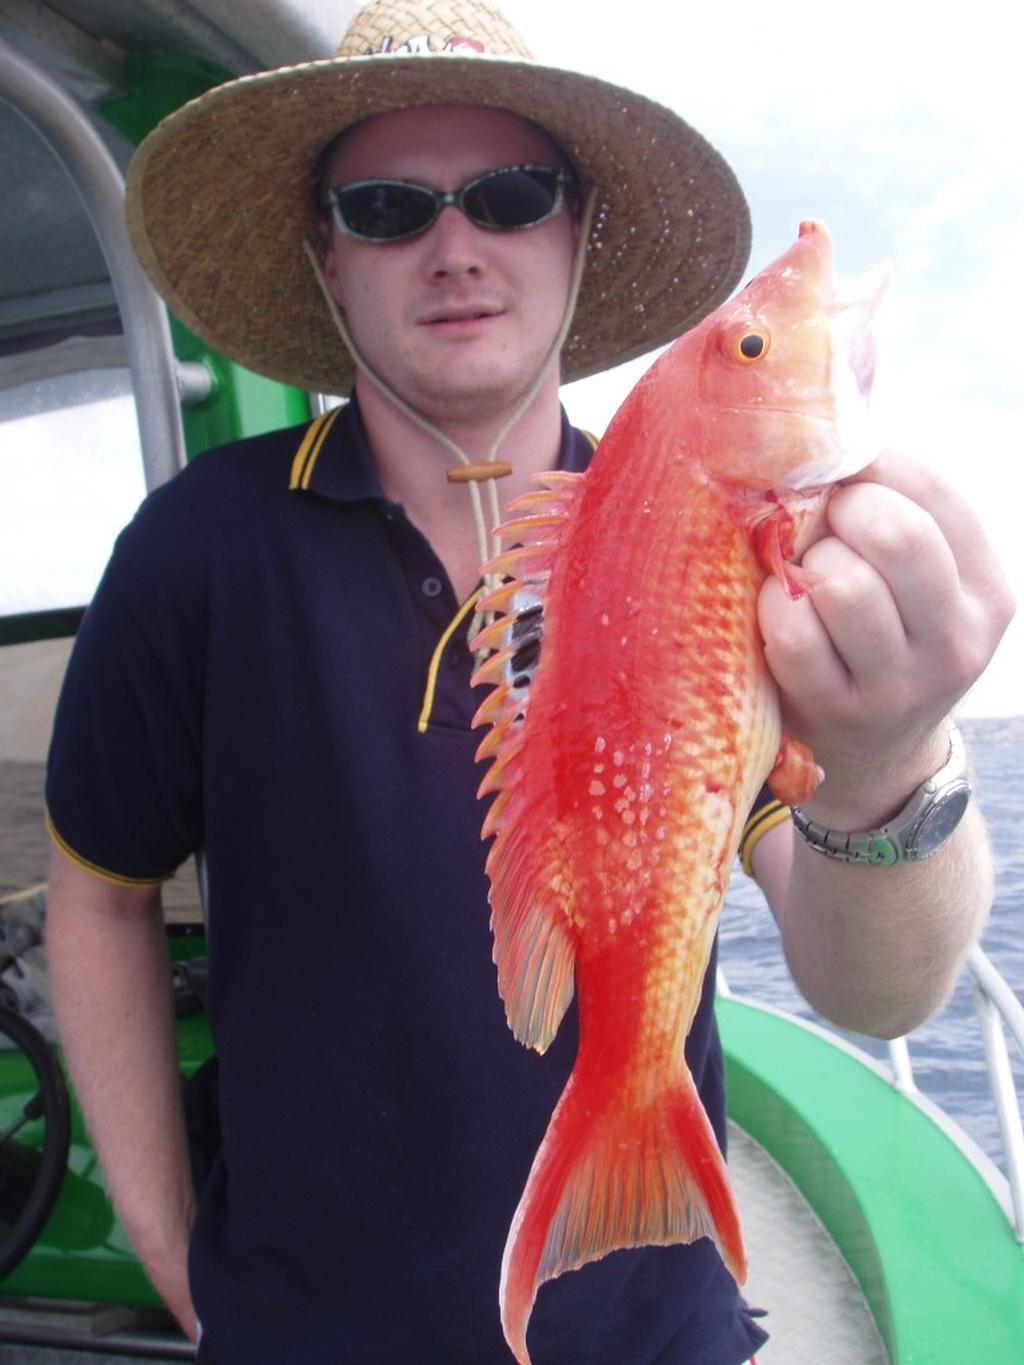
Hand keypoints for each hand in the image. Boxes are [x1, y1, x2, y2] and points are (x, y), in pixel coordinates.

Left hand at [757, 449, 1014, 827]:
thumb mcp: (915, 585)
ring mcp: (901, 683)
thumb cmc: (878, 639)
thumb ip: (893, 515)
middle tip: (819, 529)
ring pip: (843, 584)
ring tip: (801, 578)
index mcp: (985, 586)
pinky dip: (772, 609)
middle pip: (895, 532)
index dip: (868, 467)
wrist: (872, 757)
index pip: (930, 488)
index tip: (841, 479)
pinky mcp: (841, 714)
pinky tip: (776, 612)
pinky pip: (795, 635)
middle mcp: (957, 637)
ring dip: (804, 567)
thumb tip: (827, 427)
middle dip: (838, 514)